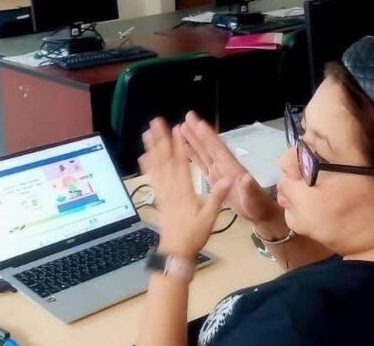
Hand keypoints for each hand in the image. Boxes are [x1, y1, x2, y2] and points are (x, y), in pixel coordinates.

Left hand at [138, 118, 231, 258]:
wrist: (176, 251)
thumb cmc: (194, 234)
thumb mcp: (210, 217)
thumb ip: (217, 196)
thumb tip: (229, 178)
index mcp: (184, 191)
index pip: (181, 164)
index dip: (179, 146)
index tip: (177, 130)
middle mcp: (170, 189)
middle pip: (165, 161)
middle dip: (160, 141)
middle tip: (155, 123)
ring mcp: (162, 193)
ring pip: (156, 167)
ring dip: (151, 149)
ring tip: (146, 133)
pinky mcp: (158, 198)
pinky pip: (152, 179)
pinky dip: (147, 167)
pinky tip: (143, 157)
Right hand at [180, 111, 280, 223]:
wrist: (258, 212)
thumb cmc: (257, 205)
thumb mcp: (253, 198)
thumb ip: (249, 188)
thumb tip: (246, 178)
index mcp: (231, 168)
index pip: (218, 149)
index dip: (208, 136)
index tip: (198, 123)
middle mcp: (223, 165)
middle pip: (208, 145)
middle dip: (198, 131)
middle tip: (187, 116)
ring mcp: (218, 171)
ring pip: (203, 152)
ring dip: (193, 140)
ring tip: (181, 127)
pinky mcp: (214, 178)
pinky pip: (201, 163)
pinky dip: (192, 155)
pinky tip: (184, 148)